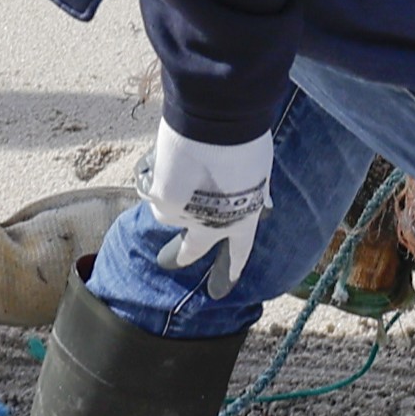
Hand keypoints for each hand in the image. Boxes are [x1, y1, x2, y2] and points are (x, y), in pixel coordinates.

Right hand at [137, 124, 279, 294]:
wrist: (221, 132)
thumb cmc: (248, 146)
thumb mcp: (258, 172)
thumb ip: (250, 189)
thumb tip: (253, 196)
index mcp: (244, 221)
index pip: (240, 249)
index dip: (235, 265)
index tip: (229, 283)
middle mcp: (210, 226)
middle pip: (192, 248)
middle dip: (184, 254)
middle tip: (176, 259)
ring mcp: (183, 216)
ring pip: (169, 208)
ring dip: (173, 192)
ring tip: (182, 163)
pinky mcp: (162, 200)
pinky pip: (156, 186)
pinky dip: (160, 173)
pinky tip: (169, 156)